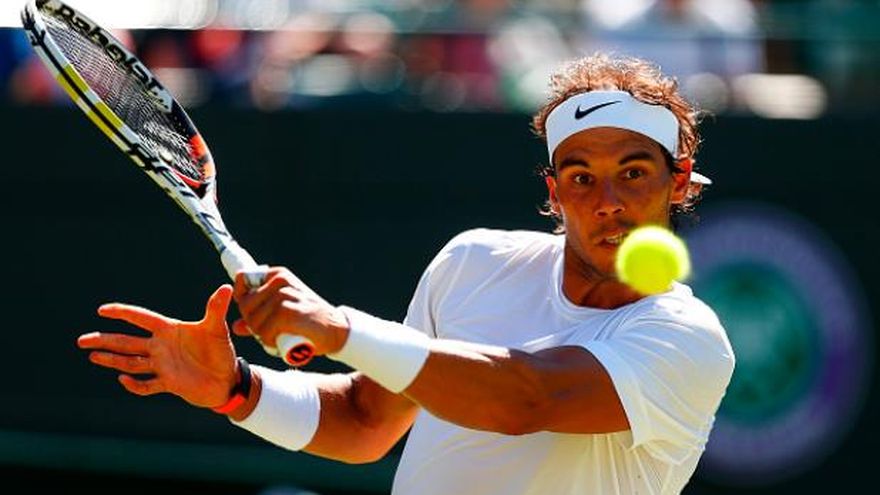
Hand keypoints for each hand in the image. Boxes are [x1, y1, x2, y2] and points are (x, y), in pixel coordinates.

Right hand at [77, 284, 238, 408]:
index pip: (142, 318)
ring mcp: (162, 365)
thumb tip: (225, 288)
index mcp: (170, 330)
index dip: (123, 313)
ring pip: (131, 362)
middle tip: (82, 340)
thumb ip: (216, 309)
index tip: (102, 310)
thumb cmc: (222, 352)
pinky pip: (146, 385)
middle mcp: (162, 347)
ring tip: (92, 355)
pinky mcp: (168, 383)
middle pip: (128, 342)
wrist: (228, 380)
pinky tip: (122, 380)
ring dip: (112, 359)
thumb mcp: (217, 330)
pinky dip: (134, 385)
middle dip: (105, 340)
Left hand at [233, 267, 348, 355]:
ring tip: (278, 337)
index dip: (242, 299)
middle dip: (252, 323)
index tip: (253, 314)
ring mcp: (285, 295)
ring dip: (262, 335)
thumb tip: (236, 326)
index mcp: (277, 275)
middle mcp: (280, 281)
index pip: (243, 279)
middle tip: (269, 332)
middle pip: (245, 305)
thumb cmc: (308, 322)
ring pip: (254, 321)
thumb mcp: (282, 314)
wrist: (337, 330)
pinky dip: (270, 341)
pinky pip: (265, 331)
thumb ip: (259, 317)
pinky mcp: (289, 312)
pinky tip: (280, 342)